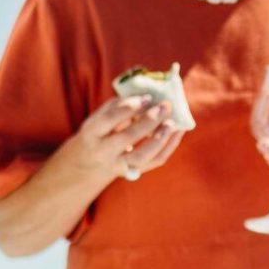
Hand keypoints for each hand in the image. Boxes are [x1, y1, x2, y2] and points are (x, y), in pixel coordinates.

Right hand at [64, 94, 183, 183]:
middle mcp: (103, 151)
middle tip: (165, 106)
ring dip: (159, 138)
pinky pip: (155, 161)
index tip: (147, 97)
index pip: (109, 119)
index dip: (129, 107)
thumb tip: (148, 97)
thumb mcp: (100, 117)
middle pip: (127, 138)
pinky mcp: (134, 171)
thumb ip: (119, 105)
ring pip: (141, 156)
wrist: (89, 163)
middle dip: (149, 120)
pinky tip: (178, 131)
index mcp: (92, 132)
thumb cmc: (99, 132)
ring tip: (172, 122)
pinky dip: (170, 146)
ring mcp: (118, 165)